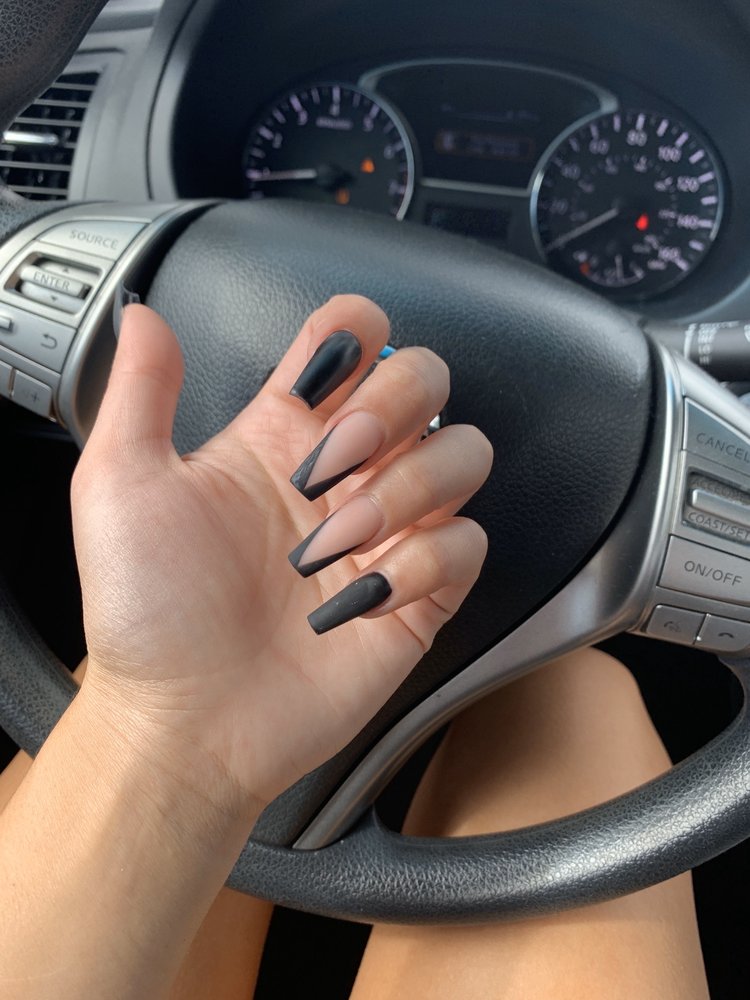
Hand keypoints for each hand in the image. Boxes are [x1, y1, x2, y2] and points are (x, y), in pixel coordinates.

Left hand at [72, 294, 491, 815]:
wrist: (185, 724)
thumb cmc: (147, 616)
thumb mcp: (121, 488)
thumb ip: (141, 391)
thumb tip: (145, 315)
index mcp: (279, 434)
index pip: (349, 340)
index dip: (353, 334)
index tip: (318, 378)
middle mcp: (343, 474)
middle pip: (425, 380)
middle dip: (394, 405)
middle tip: (335, 460)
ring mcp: (385, 531)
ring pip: (463, 453)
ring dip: (408, 488)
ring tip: (337, 542)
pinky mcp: (419, 594)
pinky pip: (467, 544)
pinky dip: (423, 564)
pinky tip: (362, 596)